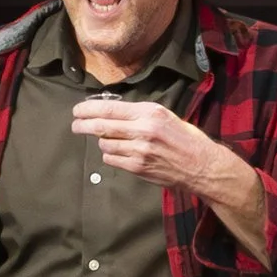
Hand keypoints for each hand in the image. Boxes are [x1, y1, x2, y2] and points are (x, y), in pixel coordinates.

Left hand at [69, 99, 237, 194]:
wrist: (201, 165)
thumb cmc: (185, 138)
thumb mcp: (164, 116)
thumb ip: (139, 114)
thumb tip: (112, 113)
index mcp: (149, 112)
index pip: (109, 108)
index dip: (88, 109)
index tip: (77, 110)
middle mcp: (143, 129)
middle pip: (100, 126)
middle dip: (82, 125)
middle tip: (75, 125)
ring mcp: (139, 150)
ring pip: (104, 143)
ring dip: (102, 141)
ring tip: (110, 140)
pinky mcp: (138, 167)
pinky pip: (111, 158)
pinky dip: (110, 155)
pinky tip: (118, 153)